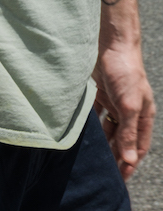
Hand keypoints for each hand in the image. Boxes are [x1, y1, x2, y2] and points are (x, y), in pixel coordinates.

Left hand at [94, 40, 153, 180]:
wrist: (110, 42)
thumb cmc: (125, 71)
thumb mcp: (129, 104)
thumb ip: (128, 131)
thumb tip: (129, 159)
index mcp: (143, 115)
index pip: (138, 146)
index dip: (130, 162)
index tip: (121, 179)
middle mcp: (129, 111)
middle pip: (122, 140)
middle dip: (115, 156)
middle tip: (103, 173)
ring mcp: (113, 102)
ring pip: (107, 128)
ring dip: (101, 142)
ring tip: (90, 158)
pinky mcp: (98, 93)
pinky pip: (94, 114)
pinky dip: (89, 124)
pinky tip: (79, 133)